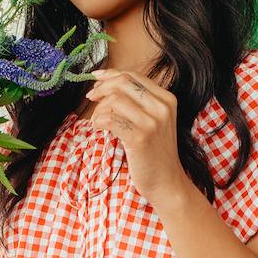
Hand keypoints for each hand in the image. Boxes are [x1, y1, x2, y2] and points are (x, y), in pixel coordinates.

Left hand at [85, 68, 187, 205]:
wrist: (167, 183)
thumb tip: (107, 85)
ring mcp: (152, 122)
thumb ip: (138, 103)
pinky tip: (98, 128)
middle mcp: (161, 107)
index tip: (96, 78)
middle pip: (122, 83)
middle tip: (91, 98)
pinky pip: (110, 120)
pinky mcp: (140, 138)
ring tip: (97, 121)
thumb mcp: (154, 122)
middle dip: (101, 88)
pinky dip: (99, 122)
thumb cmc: (155, 154)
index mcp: (166, 99)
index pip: (133, 75)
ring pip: (114, 100)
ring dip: (99, 109)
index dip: (111, 74)